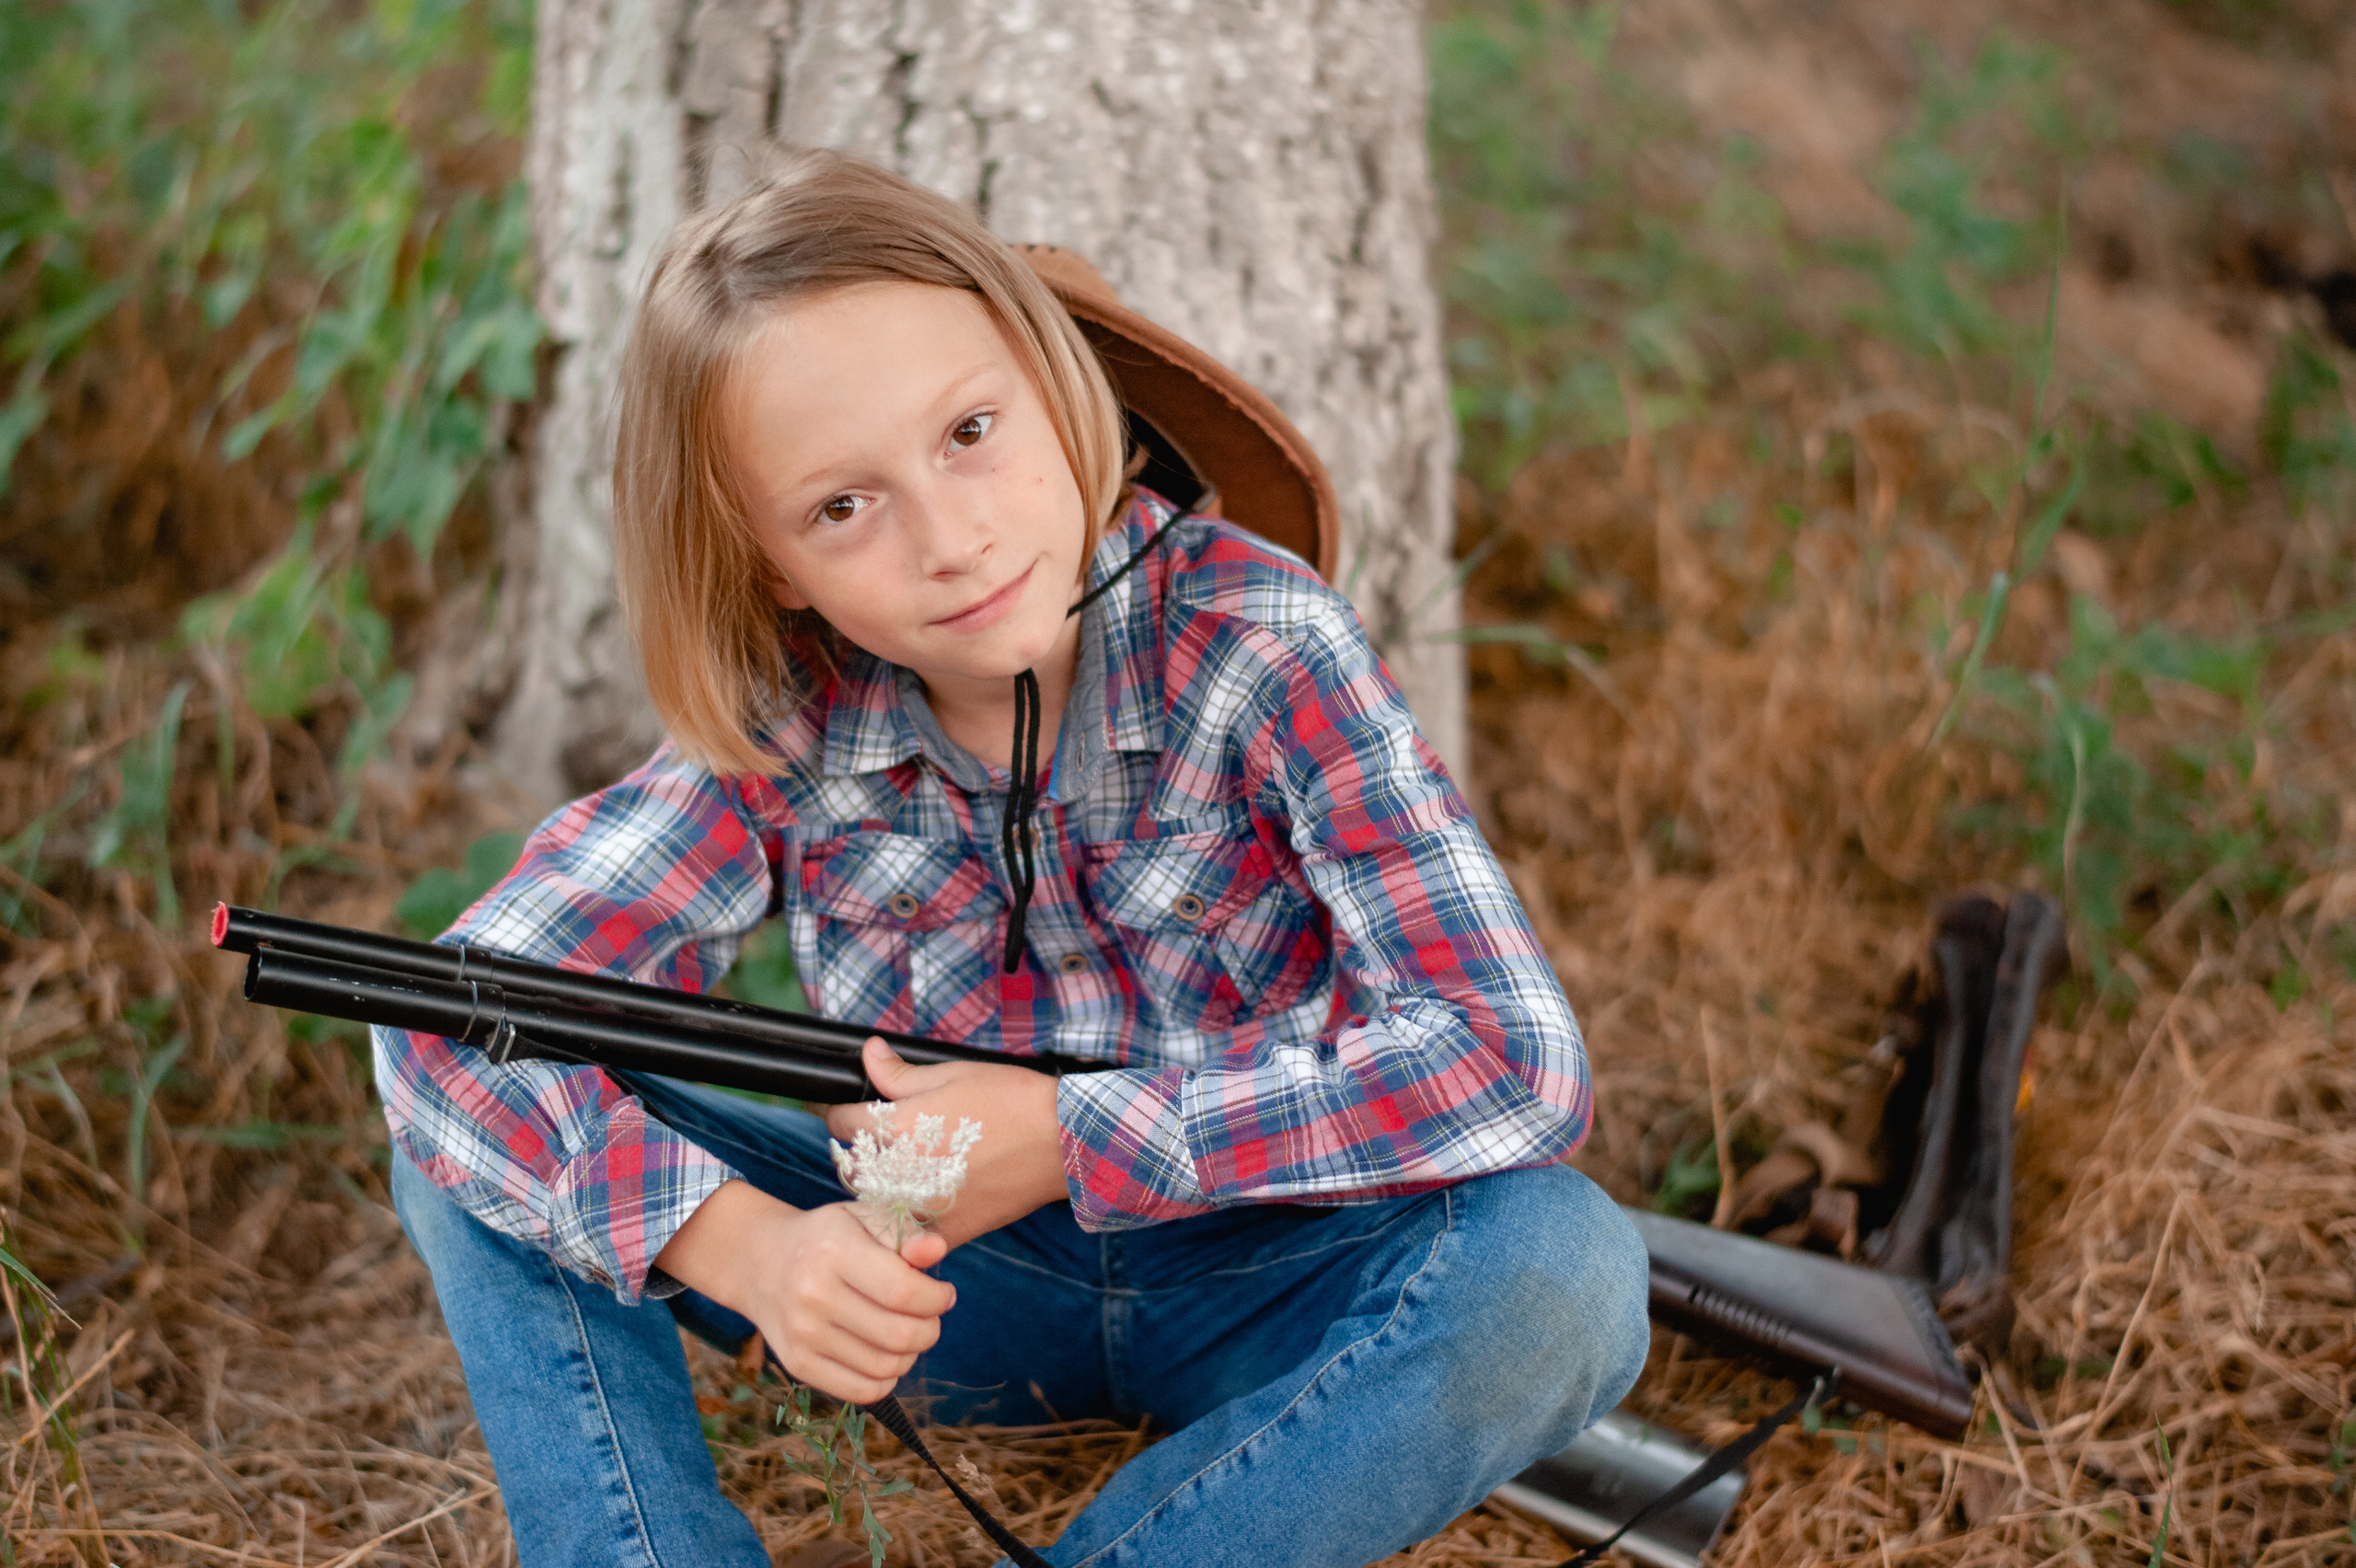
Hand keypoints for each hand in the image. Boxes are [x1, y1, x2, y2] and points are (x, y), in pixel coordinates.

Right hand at [654, 1179, 953, 1404]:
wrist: (762, 1263)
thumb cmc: (827, 1238)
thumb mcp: (863, 1219)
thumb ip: (904, 1233)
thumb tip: (937, 1250)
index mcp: (834, 1250)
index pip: (903, 1291)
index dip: (937, 1298)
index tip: (944, 1293)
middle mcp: (813, 1294)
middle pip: (899, 1335)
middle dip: (930, 1329)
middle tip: (930, 1317)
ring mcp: (802, 1334)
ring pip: (885, 1367)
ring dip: (910, 1355)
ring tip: (907, 1332)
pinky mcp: (797, 1364)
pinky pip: (861, 1391)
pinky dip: (886, 1379)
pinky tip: (885, 1355)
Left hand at [824, 1037, 1068, 1247]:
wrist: (1062, 1143)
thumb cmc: (1010, 1100)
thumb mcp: (952, 1074)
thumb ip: (900, 1074)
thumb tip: (868, 1053)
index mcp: (898, 1128)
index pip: (839, 1121)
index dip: (839, 1108)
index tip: (846, 1107)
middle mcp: (901, 1173)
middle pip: (851, 1165)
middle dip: (858, 1148)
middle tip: (880, 1135)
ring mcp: (922, 1208)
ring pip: (874, 1202)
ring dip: (879, 1184)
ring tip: (904, 1166)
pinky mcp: (947, 1231)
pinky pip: (907, 1233)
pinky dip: (907, 1217)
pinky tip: (924, 1198)